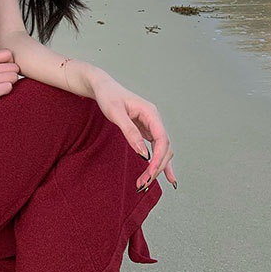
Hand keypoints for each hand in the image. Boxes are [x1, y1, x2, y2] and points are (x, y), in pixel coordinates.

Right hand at [0, 49, 20, 120]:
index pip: (7, 53)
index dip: (10, 63)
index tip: (7, 71)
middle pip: (13, 66)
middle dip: (13, 74)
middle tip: (7, 82)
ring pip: (12, 77)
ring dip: (11, 83)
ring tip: (3, 88)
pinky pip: (6, 88)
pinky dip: (6, 91)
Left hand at [93, 75, 176, 191]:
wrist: (103, 87)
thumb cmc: (108, 96)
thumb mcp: (116, 113)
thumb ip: (130, 132)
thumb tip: (144, 154)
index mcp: (150, 112)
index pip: (162, 139)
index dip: (159, 157)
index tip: (149, 172)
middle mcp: (154, 119)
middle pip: (164, 147)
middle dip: (156, 166)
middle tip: (143, 183)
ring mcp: (151, 125)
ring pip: (162, 150)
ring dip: (157, 167)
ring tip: (146, 183)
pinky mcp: (146, 131)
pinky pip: (157, 149)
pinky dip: (160, 163)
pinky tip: (167, 177)